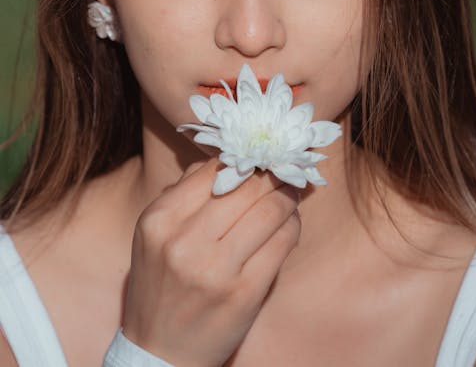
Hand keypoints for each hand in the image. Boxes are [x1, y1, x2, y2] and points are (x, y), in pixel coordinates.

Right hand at [122, 157, 300, 366]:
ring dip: (287, 196)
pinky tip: (289, 223)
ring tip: (290, 193)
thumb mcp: (154, 234)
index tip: (259, 158)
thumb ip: (185, 193)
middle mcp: (184, 242)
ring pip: (270, 209)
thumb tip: (229, 159)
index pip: (214, 170)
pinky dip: (292, 225)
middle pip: (247, 186)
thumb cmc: (160, 285)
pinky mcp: (245, 293)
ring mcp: (216, 270)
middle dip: (271, 174)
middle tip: (284, 170)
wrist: (160, 353)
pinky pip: (283, 242)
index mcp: (159, 220)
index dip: (243, 160)